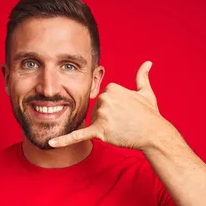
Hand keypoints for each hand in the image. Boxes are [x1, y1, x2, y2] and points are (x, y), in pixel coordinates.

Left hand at [48, 61, 167, 150]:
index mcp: (112, 88)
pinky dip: (64, 140)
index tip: (125, 110)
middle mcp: (105, 99)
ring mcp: (102, 115)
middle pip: (97, 108)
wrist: (154, 134)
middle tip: (125, 120)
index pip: (104, 97)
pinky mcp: (99, 130)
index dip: (114, 106)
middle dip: (108, 116)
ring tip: (121, 127)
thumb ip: (142, 76)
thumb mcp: (146, 93)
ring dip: (105, 126)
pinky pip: (79, 135)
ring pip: (95, 120)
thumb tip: (148, 62)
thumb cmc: (150, 115)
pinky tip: (51, 143)